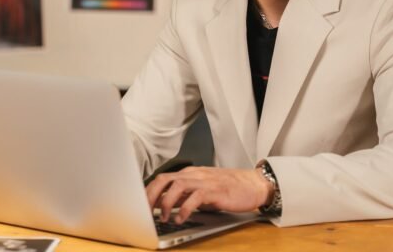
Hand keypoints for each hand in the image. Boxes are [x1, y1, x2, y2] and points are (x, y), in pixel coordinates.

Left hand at [146, 166, 273, 223]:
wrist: (253, 184)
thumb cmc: (227, 188)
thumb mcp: (202, 190)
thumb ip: (183, 195)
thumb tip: (162, 205)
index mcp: (189, 174)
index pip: (162, 178)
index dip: (148, 192)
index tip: (139, 206)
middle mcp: (194, 175)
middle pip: (165, 179)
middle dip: (150, 195)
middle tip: (144, 212)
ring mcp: (205, 181)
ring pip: (177, 185)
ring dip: (166, 203)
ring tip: (164, 218)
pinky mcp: (216, 191)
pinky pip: (196, 197)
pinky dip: (185, 208)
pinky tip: (181, 219)